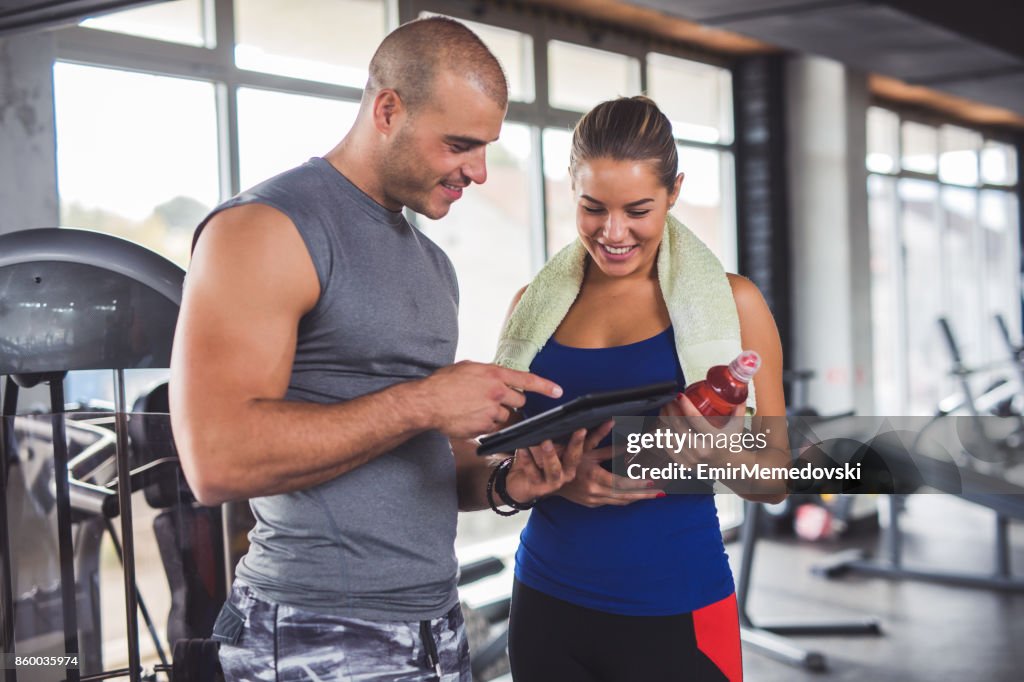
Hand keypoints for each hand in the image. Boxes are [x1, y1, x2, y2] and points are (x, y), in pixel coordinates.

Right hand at [418, 361, 561, 438]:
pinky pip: (492, 429)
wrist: (427, 402)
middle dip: (511, 402)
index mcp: (495, 375)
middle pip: (519, 402)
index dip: (546, 386)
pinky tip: (469, 418)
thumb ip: (488, 373)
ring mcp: (491, 412)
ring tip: (474, 409)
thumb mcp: (469, 368)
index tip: (559, 391)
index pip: (528, 380)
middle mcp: (497, 393)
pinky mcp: (483, 428)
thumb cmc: (444, 383)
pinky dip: (484, 425)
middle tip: (492, 399)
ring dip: (495, 415)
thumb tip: (499, 376)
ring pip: (505, 417)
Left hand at [503, 421, 612, 502]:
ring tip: (546, 442)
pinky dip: (527, 460)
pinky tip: (523, 449)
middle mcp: (567, 472)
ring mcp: (553, 481)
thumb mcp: (551, 445)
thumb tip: (571, 415)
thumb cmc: (537, 462)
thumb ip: (560, 435)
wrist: (520, 484)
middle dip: (577, 443)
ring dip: (550, 454)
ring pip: (554, 468)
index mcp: (573, 460)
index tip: (609, 422)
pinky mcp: (538, 486)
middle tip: (580, 430)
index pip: (589, 444)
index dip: (600, 433)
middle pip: (575, 457)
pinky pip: (532, 472)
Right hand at [556, 432, 665, 508]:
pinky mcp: (593, 504)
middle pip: (626, 496)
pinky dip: (626, 498)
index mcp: (594, 478)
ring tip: (655, 494)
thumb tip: (614, 424)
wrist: (550, 481)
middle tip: (662, 492)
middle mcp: (595, 492)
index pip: (622, 484)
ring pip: (621, 501)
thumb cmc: (566, 463)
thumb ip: (603, 441)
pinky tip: (637, 495)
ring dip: (638, 498)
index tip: (653, 481)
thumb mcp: (585, 450)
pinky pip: (614, 502)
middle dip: (645, 494)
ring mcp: (594, 500)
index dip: (638, 483)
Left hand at [657, 394, 744, 466]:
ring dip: (664, 421)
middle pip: (678, 426)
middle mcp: (701, 450)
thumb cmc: (731, 443)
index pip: (695, 420)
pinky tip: (664, 424)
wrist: (730, 467)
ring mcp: (690, 459)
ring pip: (669, 436)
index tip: (679, 395)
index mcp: (714, 440)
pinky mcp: (683, 464)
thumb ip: (737, 409)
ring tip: (665, 410)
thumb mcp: (737, 427)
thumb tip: (737, 392)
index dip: (685, 405)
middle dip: (670, 410)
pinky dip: (663, 434)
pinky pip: (666, 446)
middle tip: (669, 400)